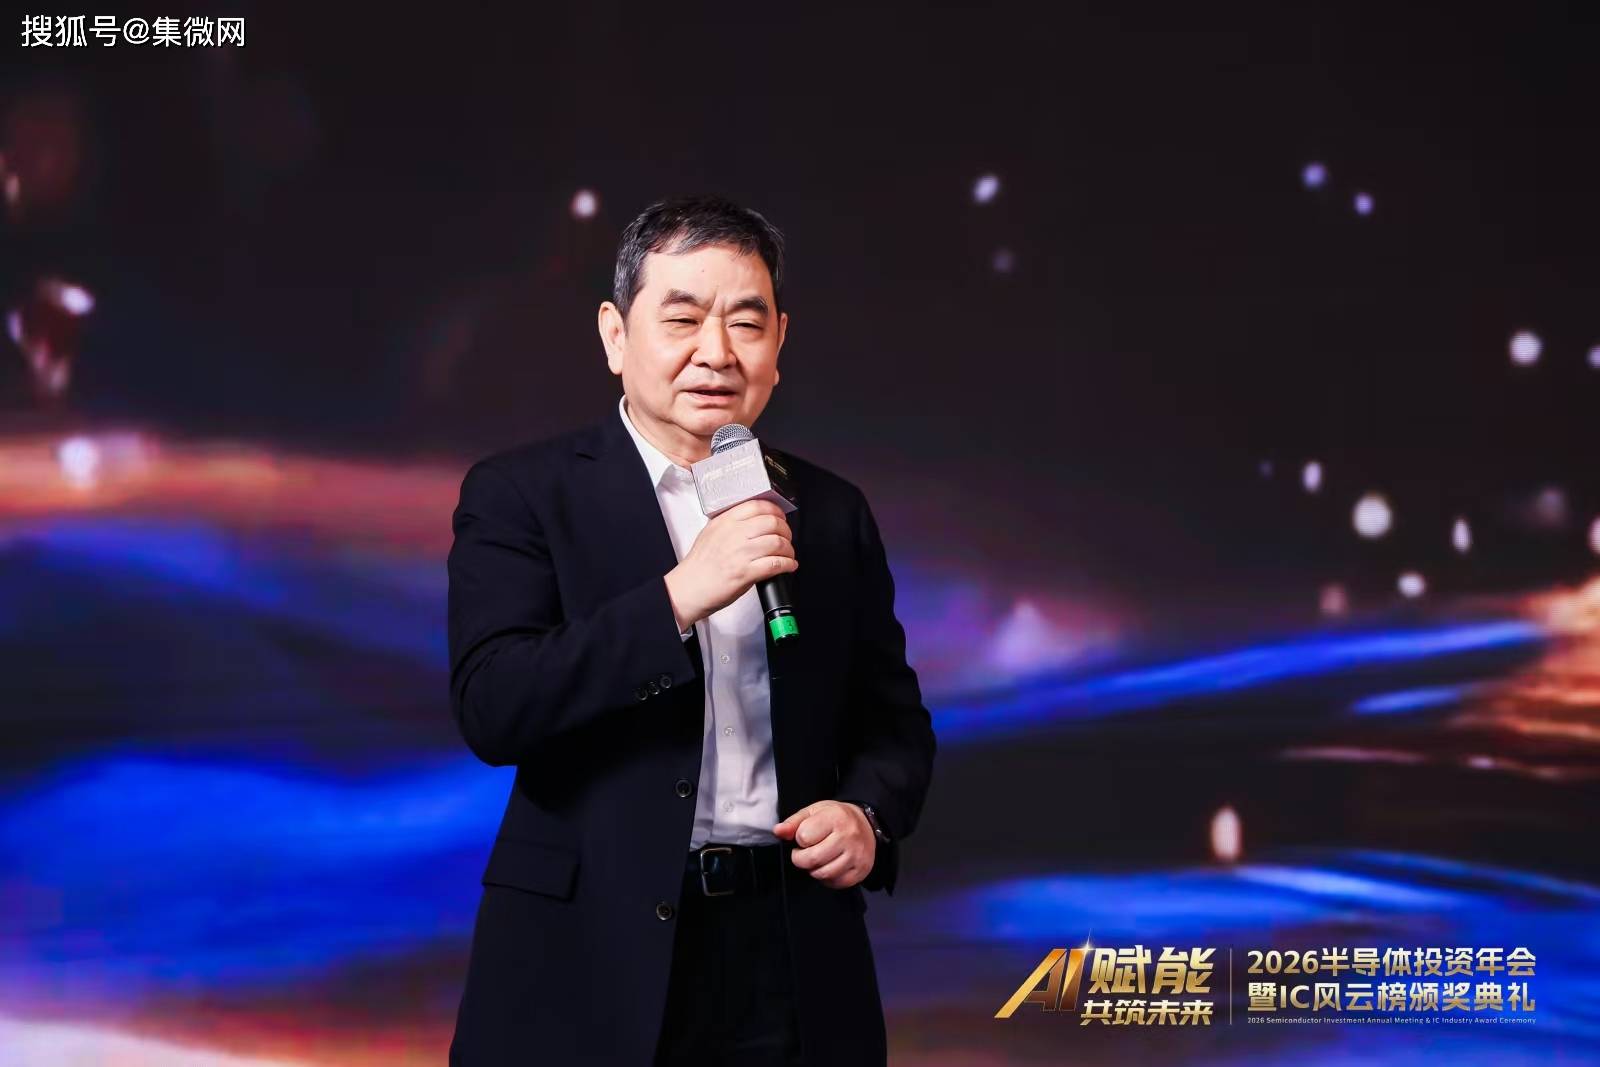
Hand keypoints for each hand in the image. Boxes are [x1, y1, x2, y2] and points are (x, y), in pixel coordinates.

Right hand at [664, 499, 796, 630]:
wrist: (688, 588)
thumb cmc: (699, 566)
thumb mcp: (710, 533)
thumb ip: (730, 524)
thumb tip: (754, 521)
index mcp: (725, 522)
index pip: (758, 506)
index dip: (775, 511)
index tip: (780, 517)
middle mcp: (734, 535)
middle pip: (772, 523)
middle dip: (786, 530)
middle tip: (786, 537)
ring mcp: (740, 554)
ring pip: (777, 543)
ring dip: (788, 549)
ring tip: (788, 554)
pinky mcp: (746, 573)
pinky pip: (775, 564)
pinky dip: (787, 564)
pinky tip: (789, 566)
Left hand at [773, 801, 875, 889]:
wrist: (867, 825)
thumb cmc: (836, 817)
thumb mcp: (814, 811)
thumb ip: (794, 822)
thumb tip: (778, 831)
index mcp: (835, 818)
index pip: (804, 837)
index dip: (799, 839)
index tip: (805, 836)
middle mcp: (848, 837)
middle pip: (811, 859)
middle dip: (801, 858)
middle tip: (804, 852)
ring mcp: (856, 856)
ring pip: (823, 874)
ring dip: (814, 870)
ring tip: (818, 858)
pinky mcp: (861, 871)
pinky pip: (835, 883)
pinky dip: (827, 878)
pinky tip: (829, 865)